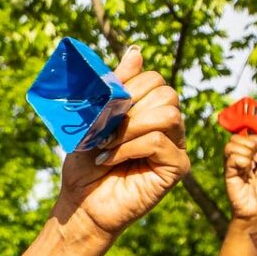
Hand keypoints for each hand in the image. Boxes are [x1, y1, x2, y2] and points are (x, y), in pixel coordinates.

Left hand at [52, 46, 189, 242]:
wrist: (80, 204)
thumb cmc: (85, 163)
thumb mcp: (95, 117)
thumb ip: (116, 86)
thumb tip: (136, 51)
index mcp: (150, 110)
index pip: (155, 79)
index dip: (129, 86)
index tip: (103, 106)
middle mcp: (168, 127)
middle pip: (167, 93)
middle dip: (130, 106)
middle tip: (103, 128)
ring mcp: (175, 146)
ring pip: (168, 115)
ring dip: (129, 127)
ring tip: (105, 144)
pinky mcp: (176, 167)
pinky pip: (159, 142)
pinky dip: (128, 148)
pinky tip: (109, 159)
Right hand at [225, 131, 256, 226]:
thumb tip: (256, 147)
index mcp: (254, 156)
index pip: (249, 137)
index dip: (256, 139)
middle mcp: (242, 158)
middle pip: (238, 138)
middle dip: (250, 143)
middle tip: (256, 157)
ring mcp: (233, 165)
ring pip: (231, 145)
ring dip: (244, 151)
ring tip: (250, 165)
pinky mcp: (228, 172)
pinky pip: (231, 158)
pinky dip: (241, 161)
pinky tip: (245, 170)